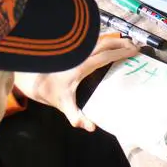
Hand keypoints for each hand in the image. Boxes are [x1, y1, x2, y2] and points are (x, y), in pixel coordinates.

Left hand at [13, 36, 138, 129]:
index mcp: (81, 65)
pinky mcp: (73, 48)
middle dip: (121, 43)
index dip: (121, 54)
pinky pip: (92, 41)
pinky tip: (109, 44)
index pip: (105, 56)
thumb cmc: (49, 91)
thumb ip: (76, 117)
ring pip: (98, 39)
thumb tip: (92, 127)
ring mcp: (77, 49)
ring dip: (113, 40)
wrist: (30, 77)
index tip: (134, 52)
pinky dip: (104, 40)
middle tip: (135, 46)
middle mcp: (80, 53)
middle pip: (105, 42)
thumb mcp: (63, 105)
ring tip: (127, 43)